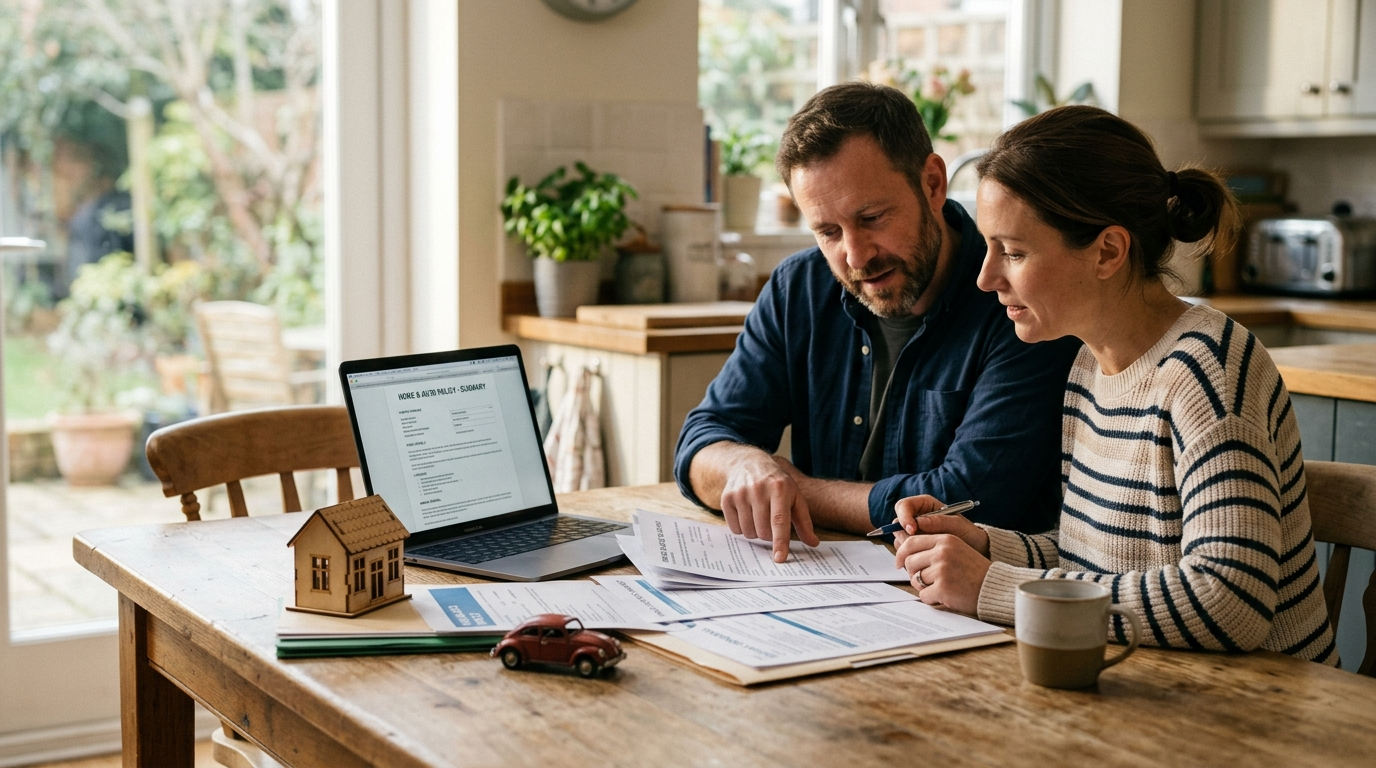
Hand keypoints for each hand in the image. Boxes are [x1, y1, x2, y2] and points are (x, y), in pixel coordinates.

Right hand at [719, 451, 819, 562]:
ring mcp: (740, 493)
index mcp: (780, 489)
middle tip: (771, 521)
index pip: (780, 521)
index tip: (780, 558)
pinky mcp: (727, 498)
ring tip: (759, 516)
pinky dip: (742, 528)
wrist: (749, 463)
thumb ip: (804, 522)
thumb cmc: (777, 484)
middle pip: (763, 531)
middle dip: (769, 535)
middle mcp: (759, 489)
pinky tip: (746, 514)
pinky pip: (735, 529)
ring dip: (756, 532)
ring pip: (749, 532)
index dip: (780, 541)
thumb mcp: (794, 497)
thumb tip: (813, 543)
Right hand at [891, 495, 989, 554]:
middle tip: (916, 546)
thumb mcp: (956, 525)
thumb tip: (918, 522)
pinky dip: (911, 557)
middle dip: (904, 536)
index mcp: (924, 505)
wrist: (975, 550)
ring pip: (899, 539)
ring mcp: (915, 534)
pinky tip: (924, 560)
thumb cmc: (968, 533)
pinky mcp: (916, 548)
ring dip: (907, 548)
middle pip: (897, 524)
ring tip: (925, 554)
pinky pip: (905, 552)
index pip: (903, 506)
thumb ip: (937, 522)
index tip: (912, 530)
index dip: (904, 517)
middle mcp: (916, 518)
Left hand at [891, 496, 990, 614]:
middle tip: (926, 580)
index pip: (911, 543)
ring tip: (942, 587)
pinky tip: (946, 596)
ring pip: (915, 579)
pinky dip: (932, 598)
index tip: (899, 563)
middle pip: (909, 562)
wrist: (995, 587)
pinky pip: (923, 595)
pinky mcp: (943, 587)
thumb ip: (933, 549)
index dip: (901, 554)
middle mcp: (942, 552)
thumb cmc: (974, 571)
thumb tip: (903, 555)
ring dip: (924, 587)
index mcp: (945, 540)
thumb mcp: (956, 550)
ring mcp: (942, 570)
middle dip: (913, 573)